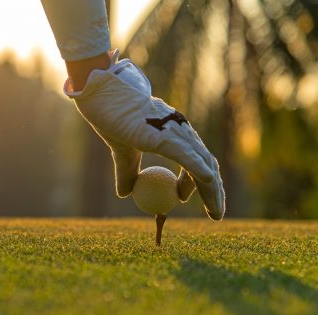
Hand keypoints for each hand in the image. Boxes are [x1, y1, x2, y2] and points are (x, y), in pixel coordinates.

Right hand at [65, 51, 224, 219]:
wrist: (102, 95)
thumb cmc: (111, 117)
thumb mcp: (122, 151)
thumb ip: (127, 171)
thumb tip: (125, 194)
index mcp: (173, 133)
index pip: (196, 160)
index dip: (195, 183)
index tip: (182, 199)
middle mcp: (181, 131)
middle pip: (207, 164)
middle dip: (214, 192)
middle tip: (215, 215)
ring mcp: (175, 132)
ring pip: (202, 165)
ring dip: (212, 191)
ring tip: (215, 214)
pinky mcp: (165, 135)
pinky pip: (187, 157)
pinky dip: (199, 171)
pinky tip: (208, 182)